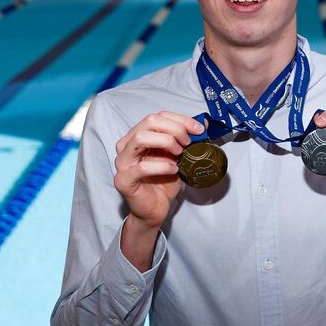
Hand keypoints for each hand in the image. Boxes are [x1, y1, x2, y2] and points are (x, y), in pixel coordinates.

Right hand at [114, 112, 204, 229]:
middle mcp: (127, 145)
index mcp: (138, 135)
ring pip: (141, 138)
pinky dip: (162, 166)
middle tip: (188, 142)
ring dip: (166, 142)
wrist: (154, 209)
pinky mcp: (123, 180)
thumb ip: (185, 140)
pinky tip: (173, 170)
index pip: (158, 116)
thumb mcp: (178, 156)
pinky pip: (142, 167)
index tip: (199, 129)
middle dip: (175, 128)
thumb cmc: (163, 181)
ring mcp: (122, 162)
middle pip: (150, 121)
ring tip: (179, 154)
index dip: (181, 120)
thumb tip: (202, 123)